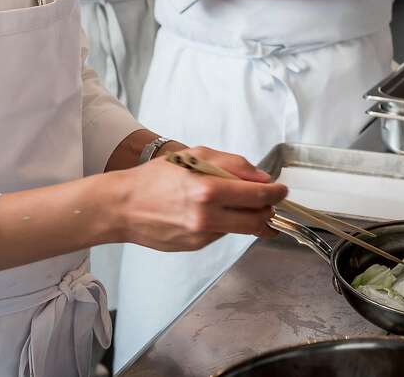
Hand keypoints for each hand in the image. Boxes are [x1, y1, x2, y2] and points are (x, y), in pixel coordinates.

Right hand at [117, 146, 287, 251]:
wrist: (122, 206)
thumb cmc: (155, 177)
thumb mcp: (194, 156)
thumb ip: (232, 164)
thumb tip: (262, 178)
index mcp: (208, 190)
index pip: (258, 196)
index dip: (276, 193)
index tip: (281, 189)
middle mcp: (207, 217)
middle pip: (257, 221)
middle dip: (270, 211)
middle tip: (270, 202)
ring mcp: (202, 236)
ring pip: (242, 230)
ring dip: (250, 218)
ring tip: (242, 205)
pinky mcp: (195, 246)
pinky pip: (221, 234)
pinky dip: (225, 223)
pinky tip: (210, 212)